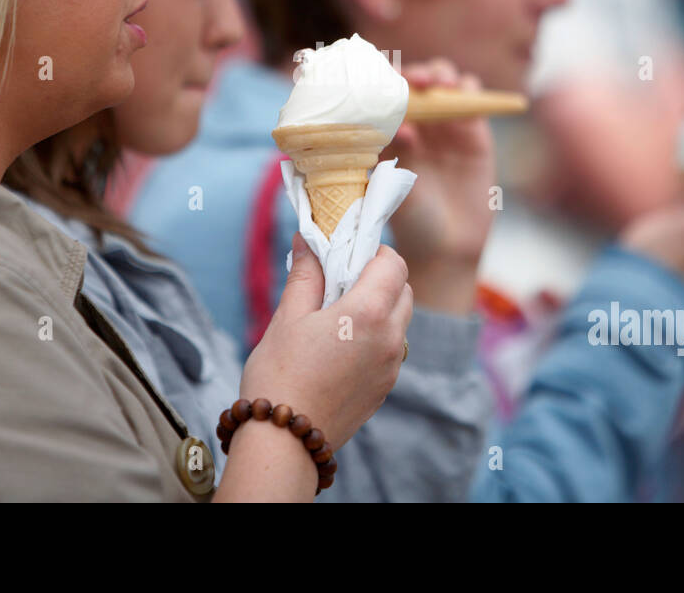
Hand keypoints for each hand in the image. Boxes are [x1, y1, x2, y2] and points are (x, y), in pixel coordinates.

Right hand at [239, 234, 411, 450]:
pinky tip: (341, 346)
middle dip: (379, 278)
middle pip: (403, 290)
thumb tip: (308, 240)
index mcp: (368, 313)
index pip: (394, 263)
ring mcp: (391, 367)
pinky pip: (391, 349)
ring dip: (380, 307)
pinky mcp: (384, 388)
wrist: (284, 442)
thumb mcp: (287, 317)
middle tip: (341, 282)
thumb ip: (305, 275)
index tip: (349, 254)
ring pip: (400, 321)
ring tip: (339, 315)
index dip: (374, 252)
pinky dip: (376, 336)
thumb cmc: (280, 375)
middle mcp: (390, 338)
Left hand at [382, 59, 494, 311]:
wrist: (445, 248)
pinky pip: (474, 101)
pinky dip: (470, 90)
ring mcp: (445, 126)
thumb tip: (399, 126)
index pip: (384, 94)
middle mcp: (416, 123)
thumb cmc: (410, 220)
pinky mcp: (474, 133)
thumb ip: (396, 158)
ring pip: (444, 84)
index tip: (380, 80)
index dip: (382, 81)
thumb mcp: (392, 188)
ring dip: (440, 74)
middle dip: (413, 74)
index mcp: (387, 131)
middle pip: (415, 82)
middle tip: (412, 82)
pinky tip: (462, 94)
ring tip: (437, 84)